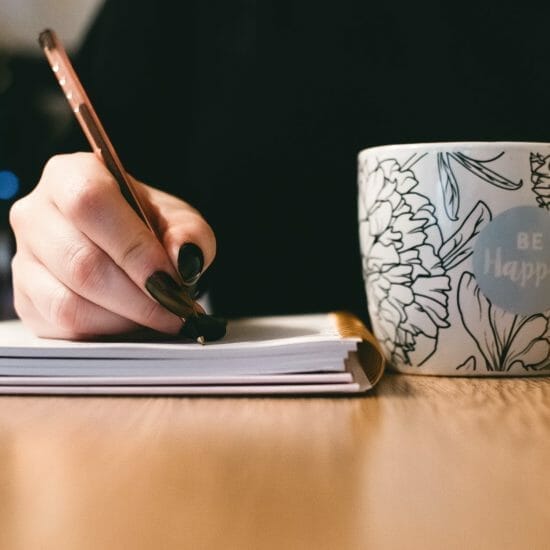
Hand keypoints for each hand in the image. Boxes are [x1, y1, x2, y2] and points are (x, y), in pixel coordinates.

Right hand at [9, 152, 215, 338]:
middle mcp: (36, 214)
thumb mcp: (179, 220)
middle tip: (177, 310)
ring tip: (160, 317)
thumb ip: (189, 234)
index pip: (90, 204)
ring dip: (125, 318)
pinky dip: (107, 331)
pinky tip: (133, 322)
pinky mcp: (26, 299)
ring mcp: (24, 259)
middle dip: (139, 297)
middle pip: (81, 262)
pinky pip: (63, 326)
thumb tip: (183, 258)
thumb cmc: (149, 226)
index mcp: (71, 176)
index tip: (172, 279)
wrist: (127, 245)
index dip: (133, 248)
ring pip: (68, 302)